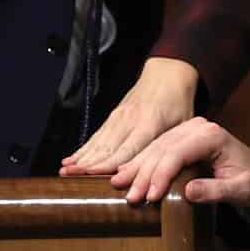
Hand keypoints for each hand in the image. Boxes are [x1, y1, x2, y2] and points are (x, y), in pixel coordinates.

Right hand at [60, 57, 199, 175]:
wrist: (168, 73)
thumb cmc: (179, 102)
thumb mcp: (185, 124)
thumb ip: (174, 148)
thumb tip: (170, 174)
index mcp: (150, 123)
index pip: (127, 148)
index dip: (110, 163)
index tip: (95, 176)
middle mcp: (130, 119)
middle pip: (106, 146)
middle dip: (87, 163)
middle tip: (69, 177)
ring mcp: (119, 117)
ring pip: (98, 141)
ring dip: (80, 157)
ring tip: (64, 171)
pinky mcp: (113, 116)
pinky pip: (96, 135)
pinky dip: (83, 148)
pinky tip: (70, 159)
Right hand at [113, 117, 249, 208]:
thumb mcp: (240, 190)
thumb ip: (215, 191)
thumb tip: (188, 192)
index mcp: (212, 136)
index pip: (178, 153)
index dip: (161, 174)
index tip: (150, 196)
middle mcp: (198, 127)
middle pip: (163, 149)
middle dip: (144, 174)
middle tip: (129, 195)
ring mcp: (188, 130)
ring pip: (156, 147)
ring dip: (137, 167)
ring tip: (119, 184)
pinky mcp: (182, 138)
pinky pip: (157, 148)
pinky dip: (141, 162)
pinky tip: (126, 173)